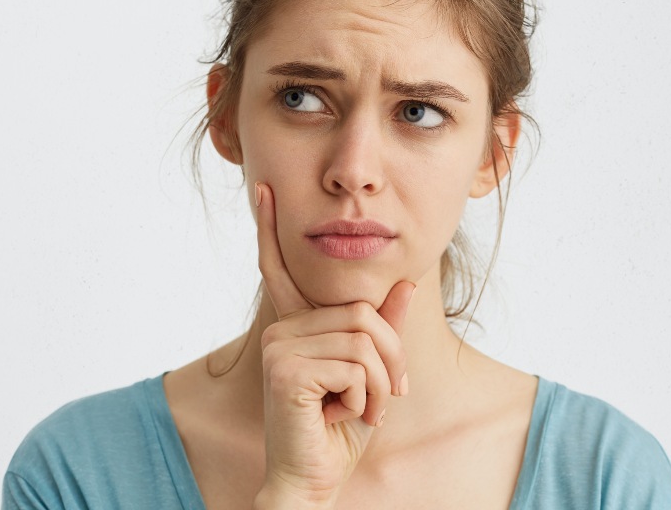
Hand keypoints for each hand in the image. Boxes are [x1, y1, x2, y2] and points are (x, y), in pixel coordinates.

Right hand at [251, 182, 415, 508]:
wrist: (313, 481)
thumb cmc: (338, 433)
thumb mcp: (372, 376)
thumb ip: (385, 331)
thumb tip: (406, 284)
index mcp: (296, 327)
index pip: (281, 270)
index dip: (270, 229)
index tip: (265, 190)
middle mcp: (282, 329)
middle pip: (364, 314)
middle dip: (391, 359)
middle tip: (386, 399)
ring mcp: (280, 346)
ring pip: (365, 340)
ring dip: (379, 385)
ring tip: (362, 412)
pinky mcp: (286, 368)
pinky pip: (355, 366)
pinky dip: (364, 398)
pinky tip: (340, 417)